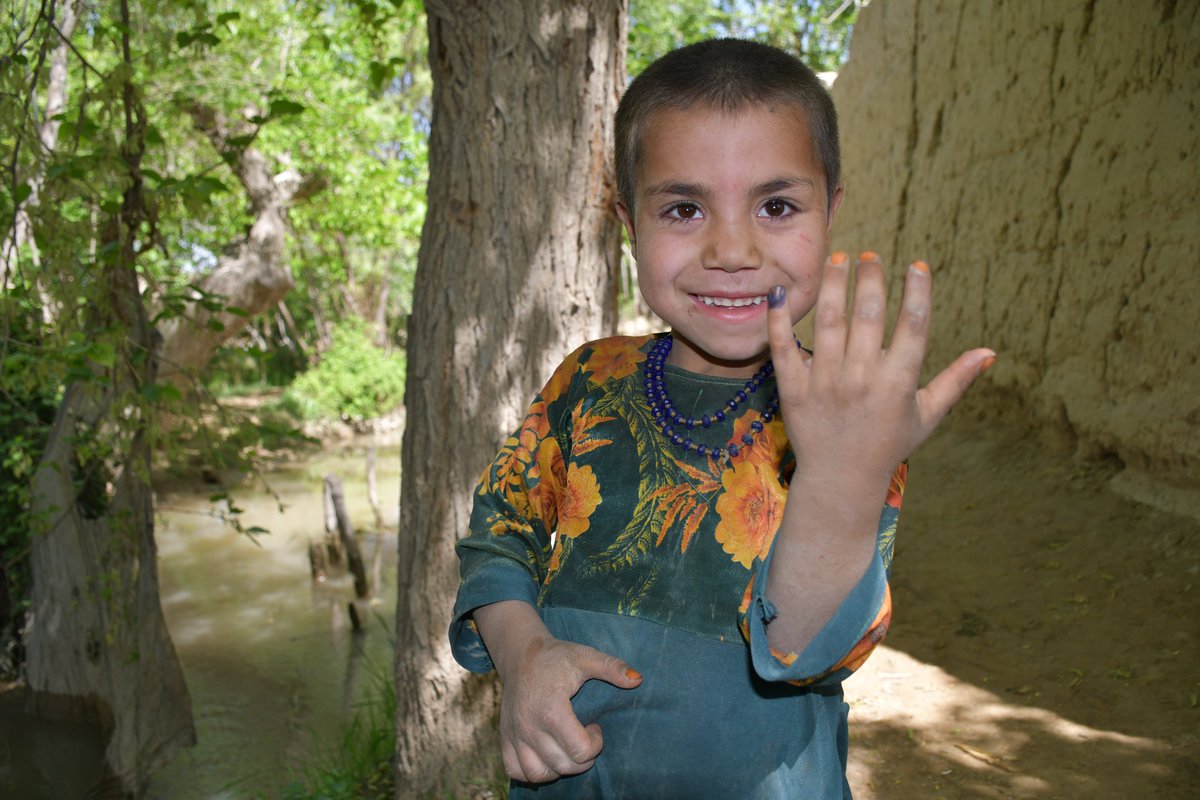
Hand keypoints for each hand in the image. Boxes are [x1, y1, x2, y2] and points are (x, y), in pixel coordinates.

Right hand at [473, 600, 641, 783]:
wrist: (521, 655)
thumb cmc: (556, 657)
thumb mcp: (585, 657)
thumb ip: (611, 667)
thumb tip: (638, 679)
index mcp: (551, 709)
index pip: (580, 750)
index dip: (596, 744)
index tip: (595, 726)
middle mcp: (529, 726)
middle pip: (563, 765)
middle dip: (582, 758)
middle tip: (585, 738)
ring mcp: (515, 734)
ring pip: (539, 774)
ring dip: (559, 768)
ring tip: (566, 749)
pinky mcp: (505, 738)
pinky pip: (517, 771)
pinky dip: (533, 772)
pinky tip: (546, 756)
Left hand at [759, 252, 992, 652]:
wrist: (841, 480)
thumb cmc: (888, 445)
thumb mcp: (927, 416)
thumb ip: (955, 381)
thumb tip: (990, 352)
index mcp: (897, 383)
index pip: (913, 327)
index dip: (917, 292)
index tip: (917, 265)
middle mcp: (861, 379)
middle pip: (868, 316)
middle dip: (870, 280)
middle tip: (869, 256)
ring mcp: (825, 383)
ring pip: (828, 323)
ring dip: (832, 286)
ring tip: (837, 259)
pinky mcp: (794, 389)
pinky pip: (784, 348)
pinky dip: (780, 320)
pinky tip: (781, 293)